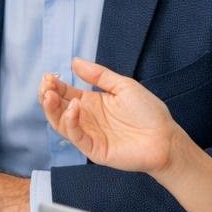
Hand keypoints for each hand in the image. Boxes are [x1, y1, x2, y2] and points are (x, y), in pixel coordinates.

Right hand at [39, 58, 180, 173]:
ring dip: (52, 109)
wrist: (164, 137)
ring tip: (50, 95)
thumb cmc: (148, 112)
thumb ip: (99, 75)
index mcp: (91, 102)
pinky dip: (71, 122)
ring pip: (61, 123)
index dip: (55, 85)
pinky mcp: (93, 149)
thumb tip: (74, 62)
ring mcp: (88, 134)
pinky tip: (73, 108)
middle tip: (46, 85)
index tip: (49, 76)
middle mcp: (86, 118)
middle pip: (58, 107)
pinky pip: (76, 136)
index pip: (65, 93)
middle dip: (48, 95)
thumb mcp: (123, 86)